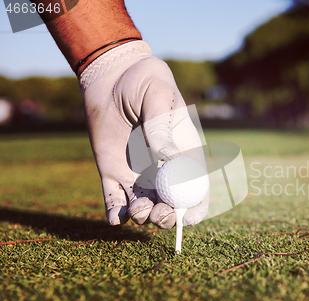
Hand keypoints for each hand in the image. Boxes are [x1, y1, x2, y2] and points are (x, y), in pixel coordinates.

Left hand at [79, 40, 208, 227]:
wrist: (113, 75)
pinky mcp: (113, 172)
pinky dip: (116, 214)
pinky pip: (115, 200)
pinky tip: (116, 218)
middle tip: (157, 213)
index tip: (186, 216)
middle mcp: (163, 169)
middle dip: (166, 217)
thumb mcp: (157, 96)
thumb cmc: (144, 80)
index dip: (195, 207)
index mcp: (184, 153)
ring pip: (145, 207)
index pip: (196, 188)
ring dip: (143, 217)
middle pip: (171, 204)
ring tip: (136, 209)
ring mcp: (138, 173)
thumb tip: (167, 158)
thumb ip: (162, 126)